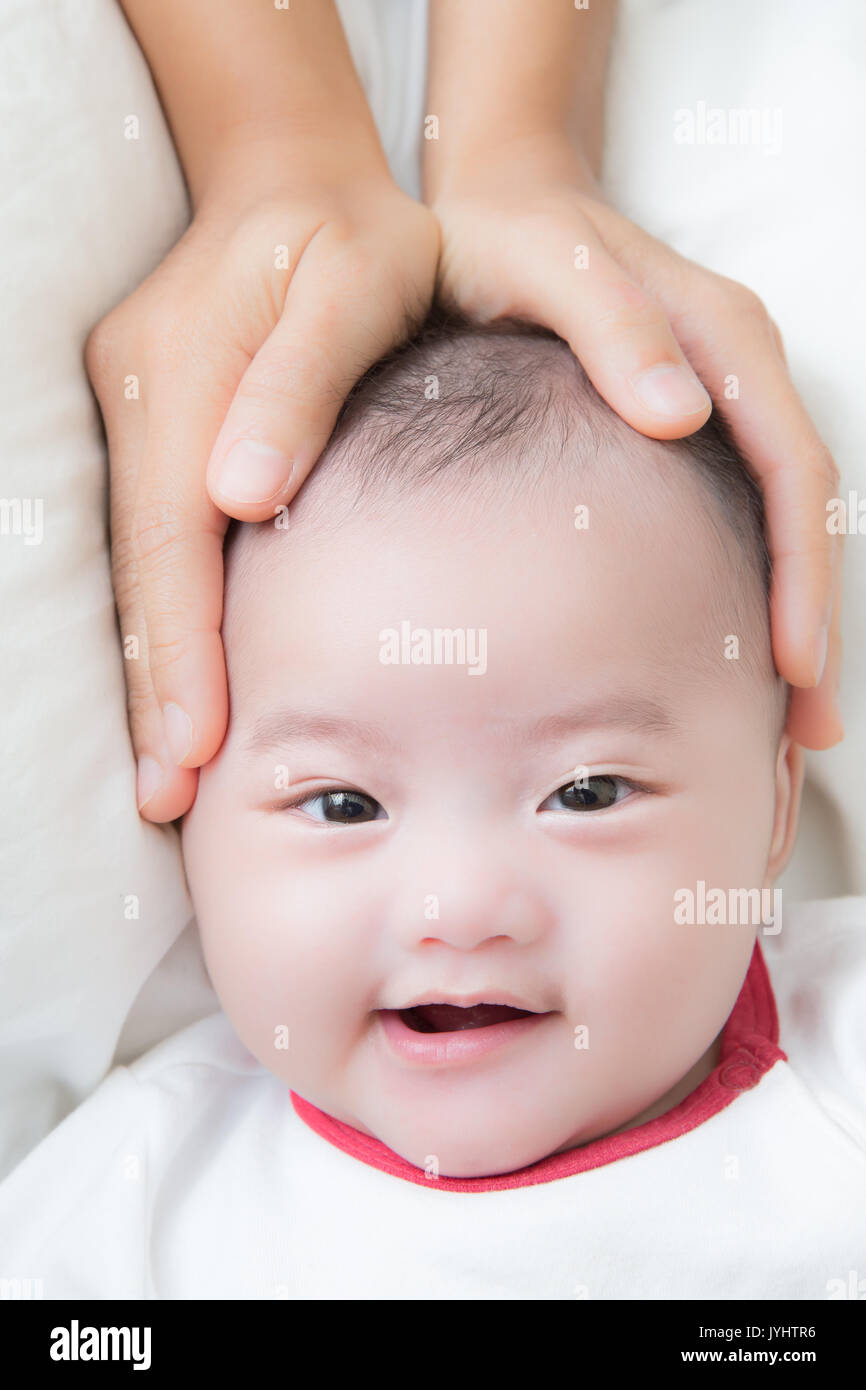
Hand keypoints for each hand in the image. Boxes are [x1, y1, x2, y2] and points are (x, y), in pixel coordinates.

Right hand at [86, 166, 438, 819]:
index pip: (174, 531)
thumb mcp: (357, 275)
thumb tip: (240, 495)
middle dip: (158, 680)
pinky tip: (180, 681)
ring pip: (139, 562)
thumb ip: (301, 379)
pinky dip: (165, 616)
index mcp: (189, 367)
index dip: (182, 640)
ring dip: (152, 663)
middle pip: (142, 563)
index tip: (195, 741)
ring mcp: (136, 412)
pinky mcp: (150, 426)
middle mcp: (143, 397)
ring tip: (168, 768)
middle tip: (170, 793)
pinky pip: (153, 540)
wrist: (297, 180)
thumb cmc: (361, 235)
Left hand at [429, 136, 841, 750]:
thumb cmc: (505, 235)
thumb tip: (683, 415)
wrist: (492, 201)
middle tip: (805, 732)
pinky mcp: (690, 416)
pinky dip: (749, 581)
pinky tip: (731, 645)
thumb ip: (612, 327)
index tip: (796, 663)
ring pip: (782, 517)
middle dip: (812, 620)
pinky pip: (742, 508)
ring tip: (787, 717)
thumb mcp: (546, 262)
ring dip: (791, 614)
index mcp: (722, 335)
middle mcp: (741, 366)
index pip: (790, 467)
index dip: (799, 571)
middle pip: (804, 508)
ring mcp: (721, 393)